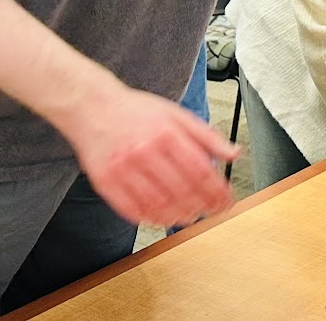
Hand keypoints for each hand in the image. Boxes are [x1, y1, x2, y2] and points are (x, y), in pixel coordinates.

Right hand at [61, 84, 240, 227]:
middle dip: (202, 207)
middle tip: (211, 211)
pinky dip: (151, 218)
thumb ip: (207, 136)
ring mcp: (123, 169)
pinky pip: (132, 210)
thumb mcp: (177, 115)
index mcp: (166, 133)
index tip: (226, 200)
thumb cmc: (135, 111)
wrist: (92, 107)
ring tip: (190, 216)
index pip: (200, 171)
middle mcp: (144, 152)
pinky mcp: (105, 182)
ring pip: (158, 205)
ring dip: (179, 217)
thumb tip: (233, 153)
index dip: (217, 191)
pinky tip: (163, 216)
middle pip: (182, 191)